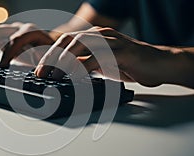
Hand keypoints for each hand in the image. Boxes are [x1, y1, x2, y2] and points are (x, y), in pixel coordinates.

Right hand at [0, 22, 53, 66]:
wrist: (49, 46)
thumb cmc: (49, 54)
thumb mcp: (49, 58)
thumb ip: (42, 60)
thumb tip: (35, 64)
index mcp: (31, 32)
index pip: (15, 39)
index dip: (7, 53)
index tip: (3, 67)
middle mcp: (18, 28)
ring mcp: (9, 30)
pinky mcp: (3, 35)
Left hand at [35, 27, 174, 86]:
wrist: (159, 64)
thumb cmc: (129, 64)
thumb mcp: (100, 64)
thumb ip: (83, 64)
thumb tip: (62, 72)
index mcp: (93, 37)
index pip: (65, 42)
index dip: (50, 55)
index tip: (39, 70)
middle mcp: (100, 35)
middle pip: (68, 41)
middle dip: (52, 57)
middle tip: (41, 74)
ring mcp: (112, 41)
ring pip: (81, 45)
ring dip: (64, 61)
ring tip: (54, 76)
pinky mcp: (123, 51)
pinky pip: (99, 57)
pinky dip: (85, 67)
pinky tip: (76, 77)